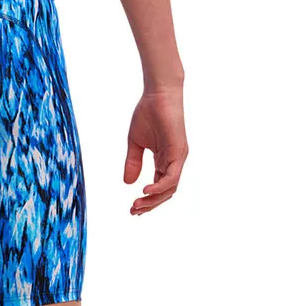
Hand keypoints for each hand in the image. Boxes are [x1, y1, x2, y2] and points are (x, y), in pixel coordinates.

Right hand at [124, 86, 187, 215]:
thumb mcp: (135, 142)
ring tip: (137, 204)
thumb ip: (133, 162)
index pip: (158, 186)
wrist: (158, 94)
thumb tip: (127, 183)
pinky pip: (171, 176)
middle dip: (149, 204)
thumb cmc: (148, 113)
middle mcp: (173, 162)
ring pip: (169, 188)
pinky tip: (145, 190)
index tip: (132, 208)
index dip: (147, 199)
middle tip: (133, 211)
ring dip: (153, 199)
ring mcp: (178, 158)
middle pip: (165, 192)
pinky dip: (160, 186)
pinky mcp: (179, 152)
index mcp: (164, 160)